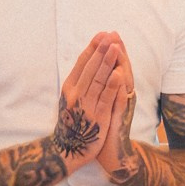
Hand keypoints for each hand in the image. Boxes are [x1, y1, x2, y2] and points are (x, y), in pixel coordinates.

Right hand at [52, 32, 124, 165]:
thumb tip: (87, 62)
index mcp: (69, 88)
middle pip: (90, 68)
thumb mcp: (70, 99)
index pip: (81, 63)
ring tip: (115, 47)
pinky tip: (118, 74)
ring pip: (98, 80)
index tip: (101, 35)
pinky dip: (112, 85)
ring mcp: (86, 105)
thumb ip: (78, 82)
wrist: (66, 150)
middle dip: (101, 50)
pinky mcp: (98, 117)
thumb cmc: (71, 123)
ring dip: (107, 62)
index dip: (92, 48)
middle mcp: (76, 94)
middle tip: (110, 35)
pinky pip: (105, 98)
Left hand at [94, 37, 137, 178]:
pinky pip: (120, 100)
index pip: (113, 64)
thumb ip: (100, 84)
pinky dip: (119, 87)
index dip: (109, 49)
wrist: (109, 151)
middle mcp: (120, 95)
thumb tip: (93, 65)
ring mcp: (121, 106)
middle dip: (114, 50)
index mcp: (114, 90)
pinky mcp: (119, 117)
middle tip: (112, 34)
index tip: (105, 33)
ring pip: (122, 81)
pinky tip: (117, 74)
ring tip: (116, 47)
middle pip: (119, 68)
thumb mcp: (99, 101)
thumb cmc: (101, 126)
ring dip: (119, 63)